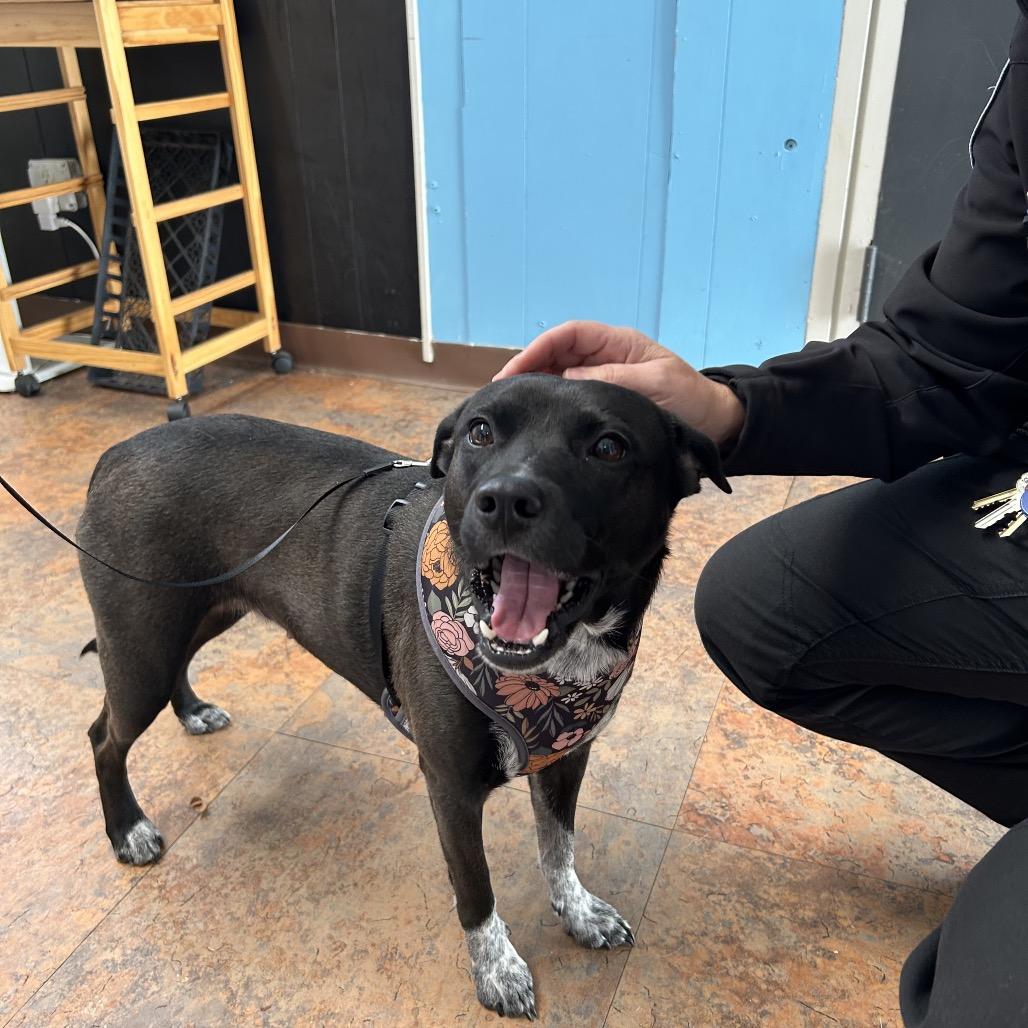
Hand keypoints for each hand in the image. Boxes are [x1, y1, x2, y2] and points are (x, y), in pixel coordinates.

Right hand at [493, 321, 743, 447]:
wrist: (712, 422)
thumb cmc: (689, 399)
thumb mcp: (653, 385)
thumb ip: (612, 378)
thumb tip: (569, 376)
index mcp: (617, 344)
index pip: (568, 335)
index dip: (538, 348)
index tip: (515, 369)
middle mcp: (605, 357)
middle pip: (555, 354)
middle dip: (527, 369)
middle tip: (502, 391)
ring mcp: (601, 379)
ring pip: (558, 377)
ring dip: (535, 388)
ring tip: (512, 405)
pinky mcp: (602, 401)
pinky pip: (570, 397)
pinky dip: (551, 404)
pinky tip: (536, 418)